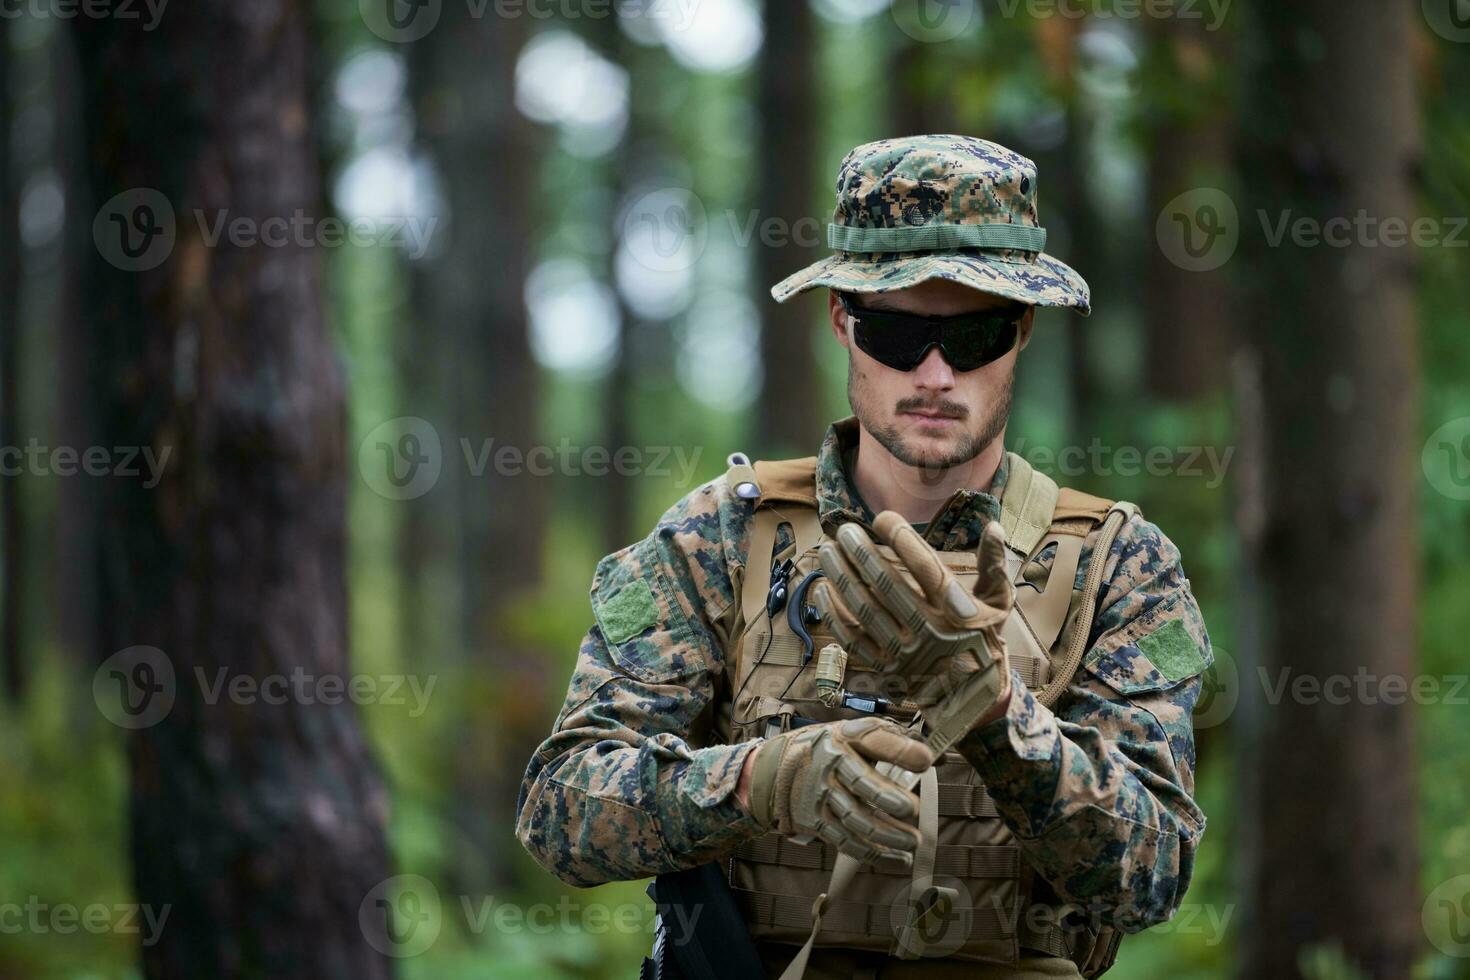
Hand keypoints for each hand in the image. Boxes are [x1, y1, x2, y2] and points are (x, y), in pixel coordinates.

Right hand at [745, 717, 933, 866]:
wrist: (776, 769)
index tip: (925, 761)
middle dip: (890, 799)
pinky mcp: (816, 821)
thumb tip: (930, 758)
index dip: (899, 750)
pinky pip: (848, 841)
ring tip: (913, 842)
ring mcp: (821, 795)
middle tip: (914, 810)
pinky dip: (874, 854)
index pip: (872, 740)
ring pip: (857, 819)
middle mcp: (830, 765)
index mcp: (844, 738)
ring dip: (888, 834)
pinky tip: (899, 859)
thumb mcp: (853, 734)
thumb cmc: (830, 750)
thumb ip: (890, 742)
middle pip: (862, 784)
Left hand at [812, 515, 1013, 714]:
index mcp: (959, 611)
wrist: (972, 695)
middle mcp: (931, 631)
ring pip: (865, 609)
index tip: (882, 518)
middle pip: (888, 586)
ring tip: (827, 552)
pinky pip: (853, 638)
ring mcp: (905, 653)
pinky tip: (822, 589)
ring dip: (842, 578)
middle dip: (862, 554)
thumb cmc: (983, 638)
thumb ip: (994, 564)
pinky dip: (833, 614)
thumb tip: (993, 526)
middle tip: (844, 531)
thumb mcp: (999, 603)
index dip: (902, 539)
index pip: (926, 568)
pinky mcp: (885, 669)